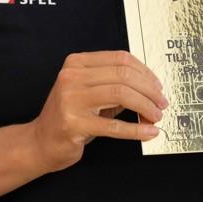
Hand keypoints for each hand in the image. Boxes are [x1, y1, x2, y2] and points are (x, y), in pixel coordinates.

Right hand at [29, 51, 168, 172]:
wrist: (40, 142)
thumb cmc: (70, 116)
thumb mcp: (91, 92)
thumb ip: (116, 84)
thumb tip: (152, 89)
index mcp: (77, 63)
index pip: (120, 59)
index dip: (145, 72)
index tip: (158, 85)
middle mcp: (71, 77)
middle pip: (124, 75)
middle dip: (149, 90)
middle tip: (161, 103)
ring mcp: (71, 100)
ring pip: (122, 95)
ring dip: (146, 106)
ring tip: (155, 116)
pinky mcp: (74, 124)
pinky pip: (114, 125)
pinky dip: (136, 129)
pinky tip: (148, 132)